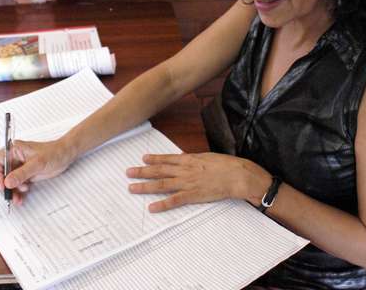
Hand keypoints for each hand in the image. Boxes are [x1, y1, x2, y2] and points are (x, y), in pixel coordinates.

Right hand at [0, 139, 75, 204]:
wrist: (65, 155)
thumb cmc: (54, 152)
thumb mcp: (37, 163)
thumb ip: (22, 173)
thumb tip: (7, 182)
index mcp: (13, 150)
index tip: (2, 185)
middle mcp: (13, 158)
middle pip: (0, 174)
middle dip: (4, 186)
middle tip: (9, 195)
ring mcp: (18, 167)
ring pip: (7, 182)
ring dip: (11, 191)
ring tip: (16, 199)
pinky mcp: (23, 175)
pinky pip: (15, 185)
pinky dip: (17, 192)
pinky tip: (20, 197)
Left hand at [126, 152, 270, 212]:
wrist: (236, 175)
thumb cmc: (225, 165)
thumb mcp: (207, 157)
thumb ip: (193, 159)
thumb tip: (183, 158)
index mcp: (189, 160)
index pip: (167, 159)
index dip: (154, 159)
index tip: (143, 159)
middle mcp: (185, 171)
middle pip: (159, 171)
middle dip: (142, 172)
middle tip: (128, 172)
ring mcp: (187, 183)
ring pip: (162, 185)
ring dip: (146, 186)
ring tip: (132, 188)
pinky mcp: (193, 195)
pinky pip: (174, 201)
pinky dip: (162, 205)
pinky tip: (151, 207)